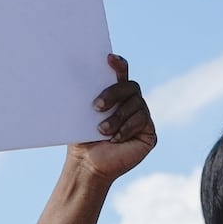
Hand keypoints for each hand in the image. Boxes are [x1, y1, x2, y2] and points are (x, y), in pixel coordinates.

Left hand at [70, 54, 155, 182]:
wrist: (87, 163)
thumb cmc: (81, 137)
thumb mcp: (80, 113)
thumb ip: (84, 94)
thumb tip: (74, 73)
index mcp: (114, 94)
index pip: (121, 73)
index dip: (118, 64)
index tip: (108, 59)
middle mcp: (130, 102)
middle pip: (130, 87)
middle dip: (113, 93)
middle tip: (96, 107)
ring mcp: (142, 116)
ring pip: (136, 104)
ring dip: (117, 117)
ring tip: (101, 130)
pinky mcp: (149, 132)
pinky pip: (142, 121)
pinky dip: (126, 128)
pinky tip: (115, 139)